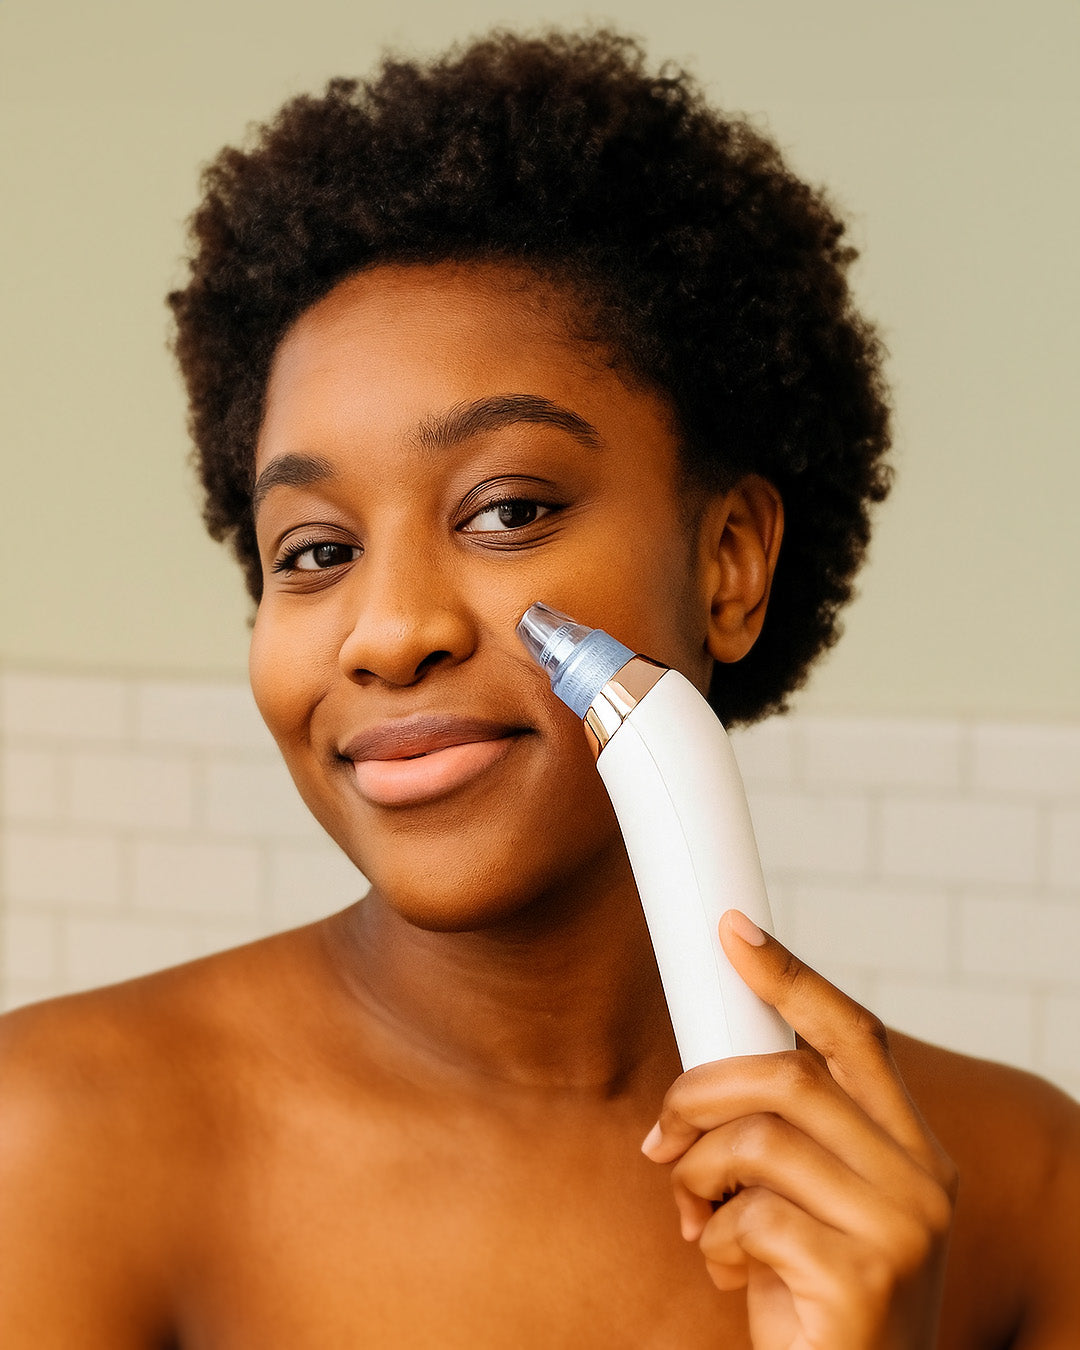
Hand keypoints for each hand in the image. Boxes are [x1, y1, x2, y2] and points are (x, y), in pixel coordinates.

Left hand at [641, 910, 957, 1349]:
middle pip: (789, 1076)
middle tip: (663, 1133)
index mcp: (910, 1147)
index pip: (855, 1034)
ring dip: (697, 1172)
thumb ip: (783, 1136)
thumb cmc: (812, 1294)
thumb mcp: (806, 1202)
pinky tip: (725, 1269)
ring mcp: (901, 1229)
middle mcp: (921, 1179)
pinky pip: (751, 1217)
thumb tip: (702, 1077)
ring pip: (759, 1140)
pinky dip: (713, 1240)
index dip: (790, 976)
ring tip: (695, 1212)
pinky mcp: (862, 1279)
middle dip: (701, 1091)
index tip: (732, 930)